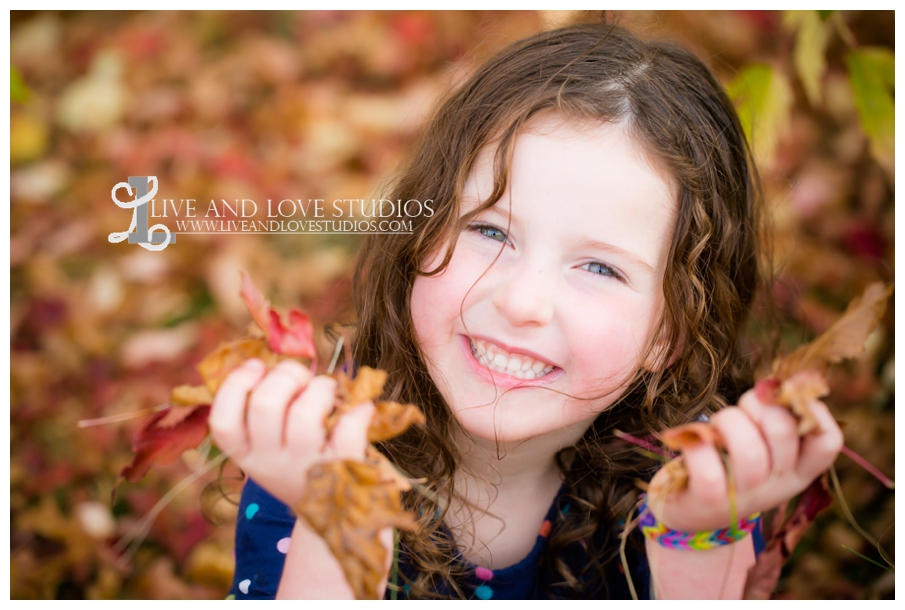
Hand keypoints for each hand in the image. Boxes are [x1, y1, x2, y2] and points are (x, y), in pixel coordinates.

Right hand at [209, 358, 373, 508]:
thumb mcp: (267, 441)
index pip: (223, 421)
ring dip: (320, 388)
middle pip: (265, 405)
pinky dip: (357, 411)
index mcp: (246, 453)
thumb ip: (263, 404)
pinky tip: (358, 408)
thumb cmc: (295, 457)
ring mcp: (306, 467)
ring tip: (327, 390)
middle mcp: (271, 463)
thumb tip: (276, 362)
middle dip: (286, 374)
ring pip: (305, 415)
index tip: (258, 366)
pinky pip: (349, 431)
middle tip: (301, 377)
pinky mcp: (342, 469)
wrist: (327, 510)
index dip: (236, 384)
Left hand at [647, 373, 843, 531]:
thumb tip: (803, 375)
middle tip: (741, 410)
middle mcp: (777, 486)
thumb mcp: (761, 441)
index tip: (783, 394)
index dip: (811, 408)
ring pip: (748, 450)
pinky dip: (698, 447)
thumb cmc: (728, 464)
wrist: (691, 512)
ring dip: (727, 422)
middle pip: (783, 432)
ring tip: (716, 428)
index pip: (828, 440)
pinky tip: (693, 441)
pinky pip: (709, 471)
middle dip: (758, 405)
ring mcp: (744, 496)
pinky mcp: (708, 501)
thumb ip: (778, 411)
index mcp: (798, 470)